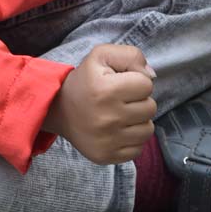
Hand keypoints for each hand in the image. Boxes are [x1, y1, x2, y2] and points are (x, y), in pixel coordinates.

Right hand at [43, 43, 156, 164]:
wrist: (59, 109)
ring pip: (148, 130)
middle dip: (139, 100)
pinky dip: (131, 139)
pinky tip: (118, 130)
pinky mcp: (107, 156)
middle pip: (150, 108)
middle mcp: (108, 118)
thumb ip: (131, 55)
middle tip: (120, 99)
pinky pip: (138, 149)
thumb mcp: (101, 55)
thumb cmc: (85, 80)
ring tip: (120, 114)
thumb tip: (152, 75)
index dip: (136, 80)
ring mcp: (108, 140)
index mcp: (106, 90)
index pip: (147, 84)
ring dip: (138, 121)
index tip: (121, 83)